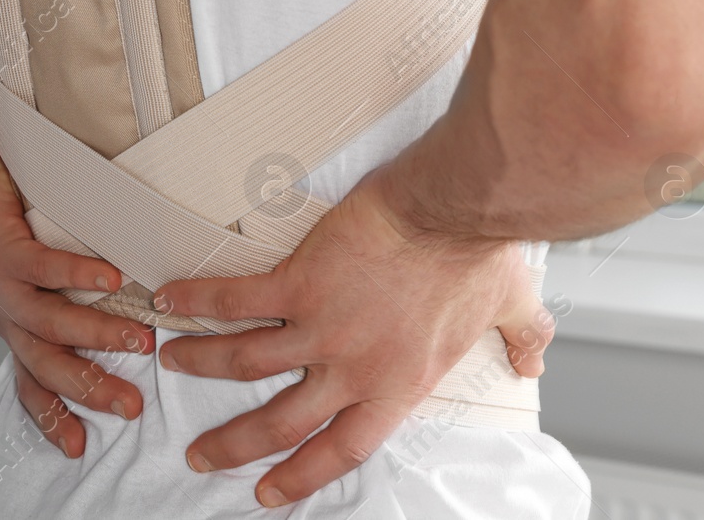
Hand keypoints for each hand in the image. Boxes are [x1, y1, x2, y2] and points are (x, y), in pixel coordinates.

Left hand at [0, 132, 156, 457]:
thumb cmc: (3, 217)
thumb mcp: (34, 271)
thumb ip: (69, 295)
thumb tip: (125, 307)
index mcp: (13, 322)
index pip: (31, 381)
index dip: (53, 416)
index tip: (82, 447)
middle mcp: (6, 311)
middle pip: (47, 364)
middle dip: (90, 388)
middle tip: (131, 406)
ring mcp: (3, 281)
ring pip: (50, 322)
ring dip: (96, 333)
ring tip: (139, 339)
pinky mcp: (4, 247)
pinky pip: (43, 267)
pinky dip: (78, 274)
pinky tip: (112, 276)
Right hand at [150, 167, 551, 507]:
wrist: (454, 212)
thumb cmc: (479, 255)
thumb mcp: (514, 308)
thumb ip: (520, 339)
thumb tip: (533, 357)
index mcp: (397, 385)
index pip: (341, 449)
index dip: (301, 475)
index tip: (270, 491)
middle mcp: (351, 368)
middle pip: (278, 423)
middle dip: (232, 445)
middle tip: (203, 455)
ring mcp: (319, 327)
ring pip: (243, 363)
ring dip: (201, 365)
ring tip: (171, 363)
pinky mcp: (297, 282)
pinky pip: (234, 299)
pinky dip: (197, 300)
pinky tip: (170, 299)